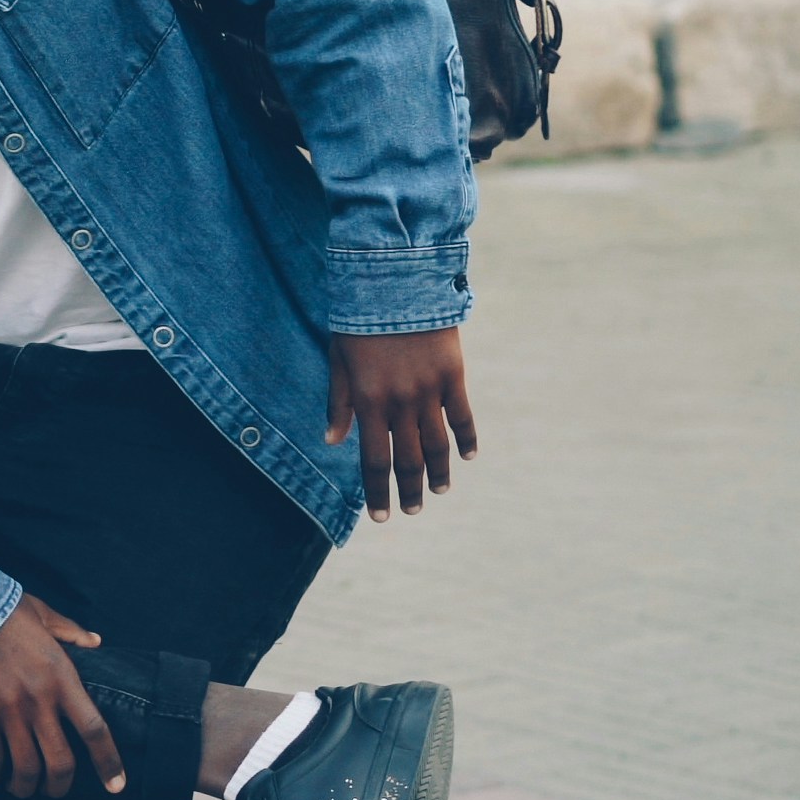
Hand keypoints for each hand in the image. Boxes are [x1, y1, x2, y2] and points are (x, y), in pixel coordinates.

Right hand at [0, 596, 122, 799]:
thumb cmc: (4, 610)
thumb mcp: (44, 615)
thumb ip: (72, 632)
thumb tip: (96, 641)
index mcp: (62, 678)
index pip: (95, 729)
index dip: (108, 762)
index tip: (116, 786)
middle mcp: (39, 700)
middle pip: (61, 761)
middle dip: (60, 786)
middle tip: (55, 790)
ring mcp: (8, 710)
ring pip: (26, 767)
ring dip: (26, 787)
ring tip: (22, 789)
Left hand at [327, 327, 479, 520]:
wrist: (395, 282)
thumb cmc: (358, 320)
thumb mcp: (338, 358)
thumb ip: (338, 402)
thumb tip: (331, 442)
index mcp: (368, 401)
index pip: (373, 460)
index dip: (378, 491)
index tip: (381, 516)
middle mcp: (400, 402)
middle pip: (408, 459)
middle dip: (408, 490)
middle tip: (411, 511)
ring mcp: (429, 390)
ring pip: (437, 444)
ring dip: (438, 472)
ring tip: (438, 491)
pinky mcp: (452, 375)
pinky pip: (462, 415)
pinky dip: (466, 438)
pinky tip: (468, 456)